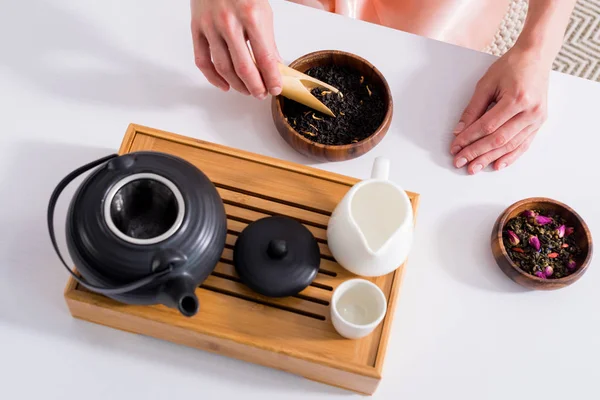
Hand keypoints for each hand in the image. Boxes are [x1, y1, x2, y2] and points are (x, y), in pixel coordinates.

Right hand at [190, 0, 281, 98]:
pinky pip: (203, 61)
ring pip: (223, 68)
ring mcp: (210, 27)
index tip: (276, 89)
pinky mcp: (196, 29)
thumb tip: (274, 68)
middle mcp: (229, 22)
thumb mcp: (263, 12)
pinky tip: (225, 85)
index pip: (264, 57)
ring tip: (247, 90)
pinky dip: (213, 78)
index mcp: (251, 16)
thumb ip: (268, 41)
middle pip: (243, 67)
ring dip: (237, 85)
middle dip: (255, 86)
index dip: (271, 78)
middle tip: (261, 94)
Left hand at [450, 45, 549, 173]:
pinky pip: (524, 144)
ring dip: (490, 158)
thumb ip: (472, 109)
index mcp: (516, 99)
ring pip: (510, 145)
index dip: (469, 138)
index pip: (487, 126)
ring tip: (474, 167)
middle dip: (476, 153)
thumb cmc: (511, 66)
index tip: (455, 147)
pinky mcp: (540, 122)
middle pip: (498, 139)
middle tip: (460, 162)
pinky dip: (510, 156)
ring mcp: (537, 118)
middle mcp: (530, 111)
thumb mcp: (486, 83)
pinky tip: (497, 165)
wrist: (536, 57)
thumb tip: (459, 131)